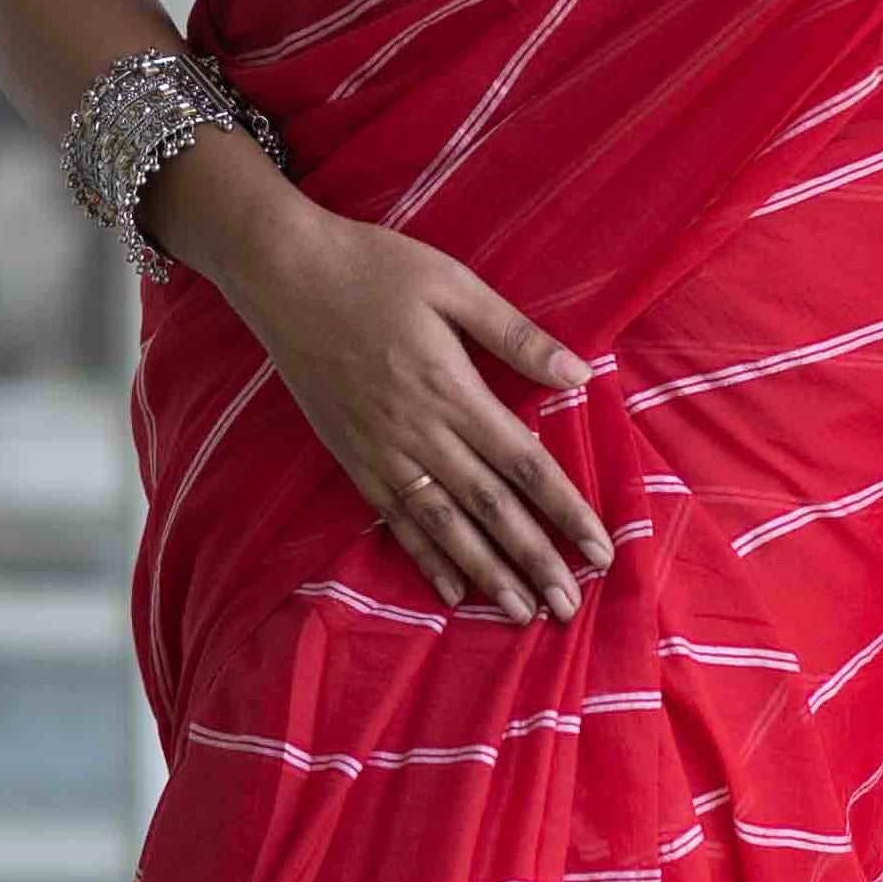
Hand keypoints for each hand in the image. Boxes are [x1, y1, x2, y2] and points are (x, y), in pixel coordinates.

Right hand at [229, 198, 615, 622]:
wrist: (282, 273)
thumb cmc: (373, 268)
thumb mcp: (453, 284)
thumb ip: (515, 335)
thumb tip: (580, 373)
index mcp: (452, 389)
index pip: (524, 463)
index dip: (566, 509)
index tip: (600, 548)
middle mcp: (420, 432)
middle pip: (490, 508)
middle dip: (534, 560)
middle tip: (569, 607)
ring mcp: (381, 451)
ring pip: (444, 526)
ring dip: (485, 573)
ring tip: (520, 612)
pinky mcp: (351, 456)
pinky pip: (394, 518)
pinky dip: (425, 558)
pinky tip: (452, 591)